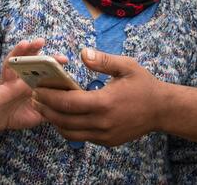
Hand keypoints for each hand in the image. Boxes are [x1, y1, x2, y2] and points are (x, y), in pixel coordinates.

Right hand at [0, 39, 67, 133]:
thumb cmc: (18, 115)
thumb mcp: (37, 114)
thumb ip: (50, 111)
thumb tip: (68, 110)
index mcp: (29, 83)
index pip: (40, 69)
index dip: (51, 63)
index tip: (64, 59)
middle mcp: (18, 80)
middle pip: (25, 61)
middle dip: (32, 50)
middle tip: (41, 41)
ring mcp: (4, 84)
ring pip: (9, 66)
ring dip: (16, 54)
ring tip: (23, 43)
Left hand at [35, 48, 163, 145]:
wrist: (162, 110)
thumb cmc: (144, 85)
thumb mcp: (126, 66)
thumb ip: (103, 60)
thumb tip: (82, 53)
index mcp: (105, 102)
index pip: (68, 102)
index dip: (49, 97)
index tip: (37, 89)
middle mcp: (102, 122)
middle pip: (64, 120)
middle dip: (45, 109)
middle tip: (34, 98)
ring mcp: (104, 135)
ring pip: (69, 132)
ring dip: (54, 121)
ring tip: (44, 108)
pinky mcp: (107, 141)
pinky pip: (81, 137)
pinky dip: (68, 128)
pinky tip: (63, 116)